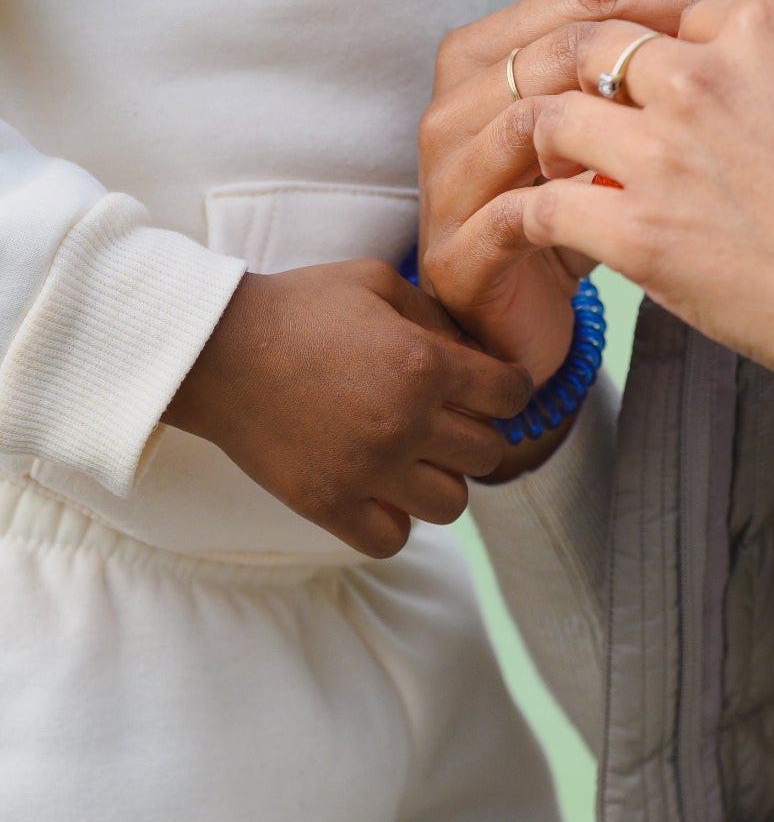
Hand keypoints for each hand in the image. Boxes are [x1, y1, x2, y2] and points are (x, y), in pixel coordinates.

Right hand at [162, 261, 533, 556]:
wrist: (213, 349)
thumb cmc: (299, 306)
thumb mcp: (378, 282)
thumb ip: (438, 316)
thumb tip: (478, 355)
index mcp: (425, 364)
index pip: (512, 395)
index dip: (510, 388)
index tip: (494, 388)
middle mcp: (406, 422)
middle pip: (489, 454)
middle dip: (476, 433)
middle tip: (447, 420)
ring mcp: (368, 470)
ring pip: (453, 504)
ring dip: (442, 481)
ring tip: (415, 459)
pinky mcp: (328, 504)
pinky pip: (393, 539)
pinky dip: (395, 522)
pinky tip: (381, 491)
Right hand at [418, 0, 732, 384]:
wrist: (546, 326)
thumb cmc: (588, 221)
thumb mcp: (618, 132)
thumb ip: (642, 69)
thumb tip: (722, 9)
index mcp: (486, 70)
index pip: (554, 7)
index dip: (634, 7)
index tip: (712, 21)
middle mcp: (453, 120)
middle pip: (523, 59)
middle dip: (609, 66)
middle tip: (691, 80)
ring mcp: (446, 191)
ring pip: (507, 130)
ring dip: (586, 131)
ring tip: (659, 139)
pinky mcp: (455, 260)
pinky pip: (506, 217)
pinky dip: (566, 207)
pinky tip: (622, 204)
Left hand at [482, 0, 773, 461]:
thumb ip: (773, 74)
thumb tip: (731, 82)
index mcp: (762, 28)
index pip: (649, 0)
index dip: (616, 33)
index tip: (603, 61)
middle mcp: (706, 72)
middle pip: (584, 44)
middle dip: (557, 76)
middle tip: (547, 110)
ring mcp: (668, 151)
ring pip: (545, 115)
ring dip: (532, 145)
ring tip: (533, 172)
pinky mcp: (643, 232)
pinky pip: (541, 207)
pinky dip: (519, 221)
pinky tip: (524, 235)